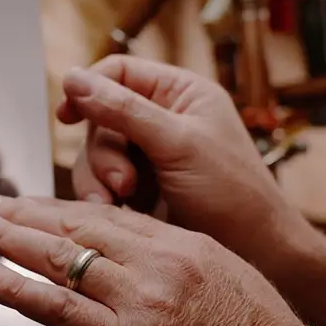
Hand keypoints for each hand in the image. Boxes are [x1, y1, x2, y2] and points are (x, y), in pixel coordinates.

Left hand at [0, 192, 325, 325]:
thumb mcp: (224, 275)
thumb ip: (174, 256)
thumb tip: (129, 245)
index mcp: (183, 243)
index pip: (104, 214)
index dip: (55, 204)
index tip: (26, 200)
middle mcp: (160, 263)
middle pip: (75, 224)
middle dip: (21, 211)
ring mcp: (142, 301)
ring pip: (60, 257)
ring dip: (8, 240)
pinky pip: (60, 308)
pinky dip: (18, 289)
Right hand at [59, 55, 319, 272]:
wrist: (257, 254)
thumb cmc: (235, 195)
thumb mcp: (178, 144)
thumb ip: (123, 110)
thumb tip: (75, 79)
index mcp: (180, 93)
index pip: (118, 72)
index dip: (88, 89)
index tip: (67, 115)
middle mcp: (164, 119)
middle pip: (101, 118)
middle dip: (104, 153)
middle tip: (122, 183)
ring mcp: (152, 155)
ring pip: (99, 154)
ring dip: (100, 179)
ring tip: (118, 203)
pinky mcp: (144, 188)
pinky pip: (105, 183)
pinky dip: (105, 198)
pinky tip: (120, 212)